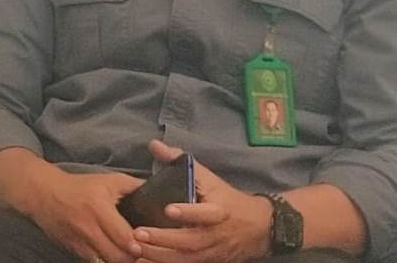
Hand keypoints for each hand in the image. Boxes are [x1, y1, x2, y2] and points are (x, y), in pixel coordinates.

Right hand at [25, 169, 143, 262]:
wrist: (44, 193)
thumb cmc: (79, 186)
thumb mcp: (107, 180)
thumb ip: (133, 185)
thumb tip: (155, 189)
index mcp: (99, 209)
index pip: (125, 238)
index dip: (139, 245)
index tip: (147, 243)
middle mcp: (89, 228)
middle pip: (118, 257)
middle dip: (133, 257)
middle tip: (140, 252)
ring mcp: (79, 242)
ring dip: (119, 260)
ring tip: (127, 254)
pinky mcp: (73, 250)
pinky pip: (94, 262)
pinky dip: (104, 260)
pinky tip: (111, 254)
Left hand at [128, 140, 271, 262]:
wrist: (260, 227)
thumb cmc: (226, 198)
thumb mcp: (208, 177)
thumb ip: (179, 160)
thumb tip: (154, 144)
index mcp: (218, 210)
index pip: (205, 213)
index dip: (188, 212)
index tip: (168, 209)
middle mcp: (215, 234)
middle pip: (190, 241)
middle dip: (164, 239)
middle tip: (138, 233)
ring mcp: (212, 251)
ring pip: (186, 258)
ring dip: (160, 256)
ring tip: (136, 248)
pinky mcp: (208, 262)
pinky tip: (145, 261)